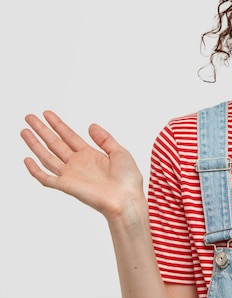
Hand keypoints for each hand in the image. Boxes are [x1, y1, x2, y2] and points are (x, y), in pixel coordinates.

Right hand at [21, 111, 144, 220]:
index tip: (47, 114)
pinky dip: (35, 170)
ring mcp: (70, 174)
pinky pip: (46, 178)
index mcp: (90, 154)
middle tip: (29, 117)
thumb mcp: (119, 152)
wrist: (127, 199)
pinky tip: (27, 159)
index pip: (69, 136)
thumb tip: (90, 125)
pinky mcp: (66, 186)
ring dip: (35, 144)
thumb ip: (104, 139)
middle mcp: (77, 163)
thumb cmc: (127, 179)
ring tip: (24, 130)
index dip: (58, 124)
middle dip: (42, 130)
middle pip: (55, 143)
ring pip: (47, 156)